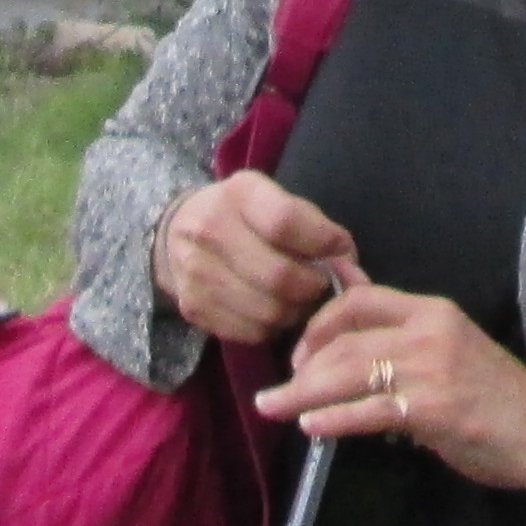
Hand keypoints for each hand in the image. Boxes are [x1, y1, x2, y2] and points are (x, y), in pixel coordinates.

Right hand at [156, 173, 356, 343]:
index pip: (286, 222)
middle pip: (279, 277)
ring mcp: (197, 273)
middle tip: (319, 284)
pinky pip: (251, 332)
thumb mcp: (274, 199)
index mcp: (239, 193)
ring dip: (295, 311)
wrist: (176, 232)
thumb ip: (312, 225)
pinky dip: (272, 327)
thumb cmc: (243, 214)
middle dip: (312, 287)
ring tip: (297, 298)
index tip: (339, 250)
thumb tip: (349, 264)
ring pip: (268, 312)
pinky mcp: (193, 308)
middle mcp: (210, 230)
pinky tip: (272, 309)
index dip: (322, 242)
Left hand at [256, 283, 525, 501]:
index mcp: (432, 312)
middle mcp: (429, 331)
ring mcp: (431, 369)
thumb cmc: (498, 397)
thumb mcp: (451, 353)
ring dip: (303, 393)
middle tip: (275, 390)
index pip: (360, 299)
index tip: (299, 351)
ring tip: (274, 408)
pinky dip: (334, 418)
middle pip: (345, 339)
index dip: (320, 322)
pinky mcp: (433, 408)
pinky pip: (370, 411)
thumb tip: (350, 354)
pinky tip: (311, 426)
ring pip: (349, 372)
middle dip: (301, 365)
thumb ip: (405, 348)